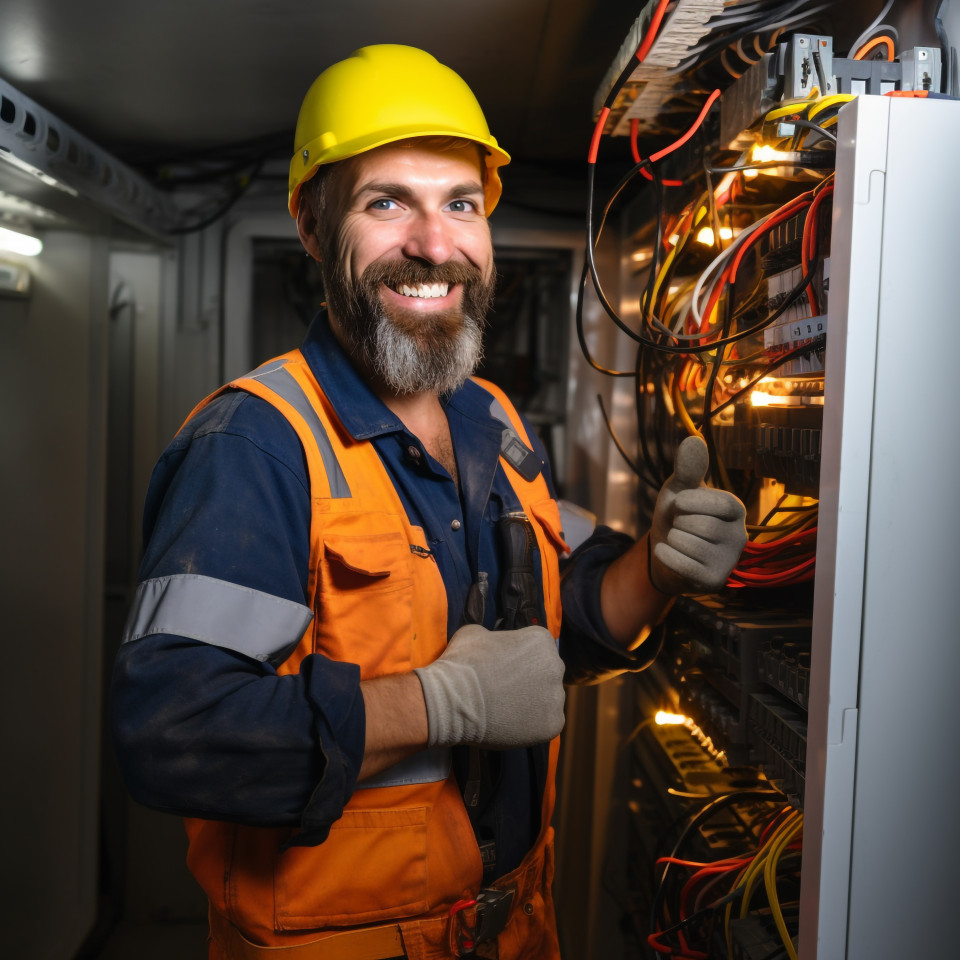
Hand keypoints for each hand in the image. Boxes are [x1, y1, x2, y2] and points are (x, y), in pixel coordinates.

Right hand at [414, 624, 564, 748]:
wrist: (454, 701)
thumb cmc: (462, 663)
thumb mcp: (474, 633)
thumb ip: (493, 636)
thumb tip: (492, 642)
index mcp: (541, 639)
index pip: (536, 648)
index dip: (519, 658)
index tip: (503, 667)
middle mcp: (555, 665)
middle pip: (546, 673)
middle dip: (530, 680)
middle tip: (505, 689)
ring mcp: (556, 697)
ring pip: (548, 699)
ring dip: (533, 703)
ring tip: (506, 708)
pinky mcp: (553, 724)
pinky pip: (546, 722)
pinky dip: (532, 725)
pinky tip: (511, 723)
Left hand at [649, 435, 746, 594]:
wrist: (663, 549)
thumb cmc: (677, 515)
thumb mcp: (679, 489)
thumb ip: (687, 469)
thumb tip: (693, 439)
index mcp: (735, 510)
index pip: (720, 503)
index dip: (692, 502)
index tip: (680, 504)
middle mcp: (739, 536)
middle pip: (701, 525)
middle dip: (678, 523)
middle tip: (679, 526)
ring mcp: (728, 561)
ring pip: (690, 545)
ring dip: (672, 540)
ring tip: (677, 540)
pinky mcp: (714, 581)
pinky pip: (684, 566)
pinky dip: (667, 556)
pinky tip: (668, 552)